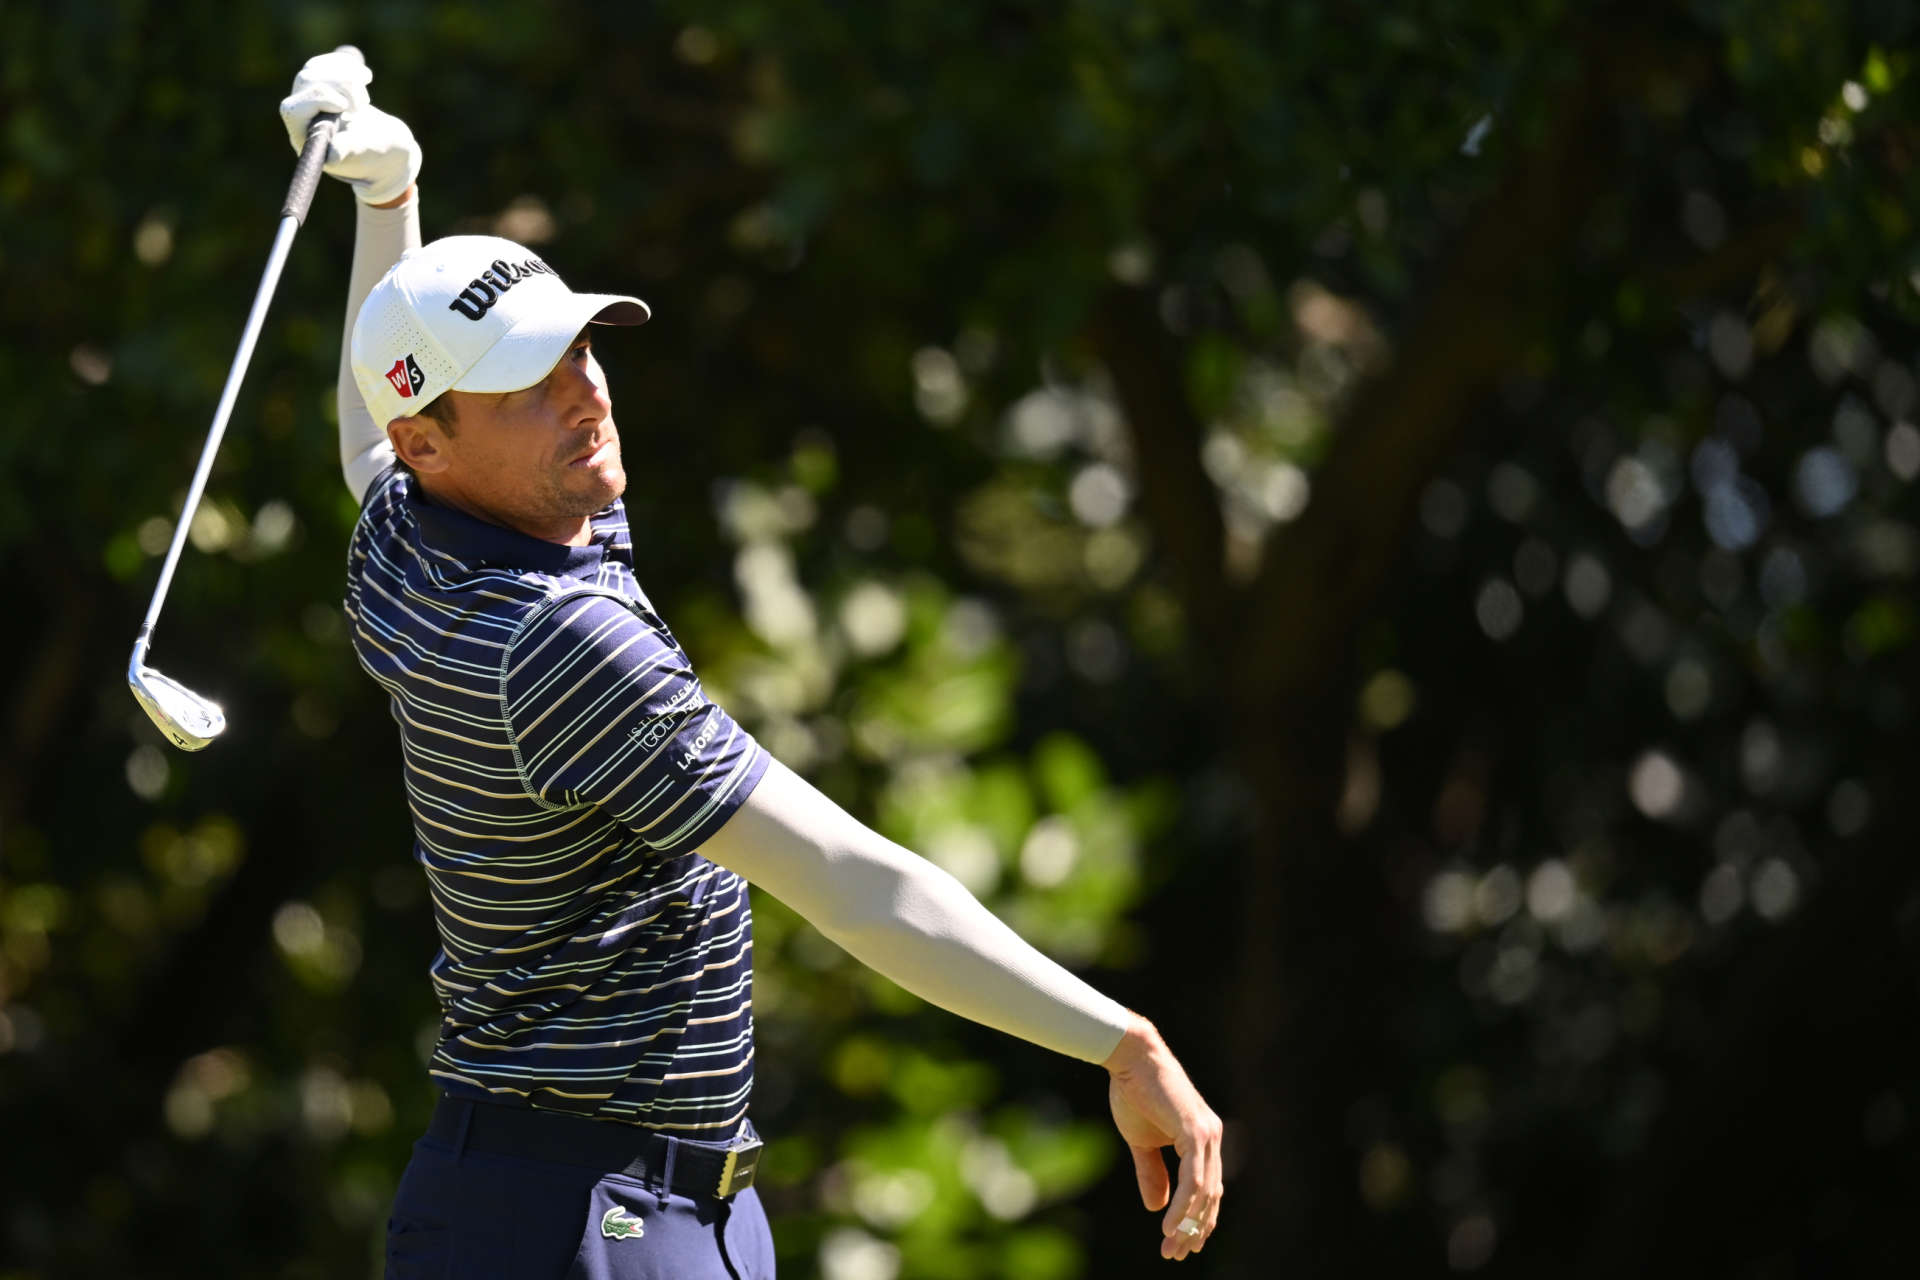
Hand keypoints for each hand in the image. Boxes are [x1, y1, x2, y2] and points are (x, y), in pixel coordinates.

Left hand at [278, 48, 420, 205]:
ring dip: (346, 75)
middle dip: (340, 86)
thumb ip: (346, 149)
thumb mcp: (363, 152)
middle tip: (363, 105)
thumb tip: (333, 154)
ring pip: (315, 68)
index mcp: (304, 137)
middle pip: (306, 81)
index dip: (320, 99)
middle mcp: (301, 115)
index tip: (348, 107)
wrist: (384, 145)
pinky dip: (346, 64)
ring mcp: (309, 96)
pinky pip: (325, 62)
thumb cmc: (372, 153)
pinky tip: (365, 77)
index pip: (294, 108)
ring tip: (365, 99)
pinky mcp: (321, 84)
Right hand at [1104, 1016, 1224, 1260]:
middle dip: (1193, 1229)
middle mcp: (1212, 1137)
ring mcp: (1206, 1133)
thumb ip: (1152, 1172)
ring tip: (1170, 1246)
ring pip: (1204, 1192)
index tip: (1183, 1244)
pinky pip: (1194, 1179)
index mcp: (1203, 1139)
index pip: (1208, 1189)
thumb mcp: (1141, 1140)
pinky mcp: (1195, 1131)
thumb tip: (1157, 1206)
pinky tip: (1169, 1224)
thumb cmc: (1134, 1091)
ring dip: (1187, 1224)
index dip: (1197, 1218)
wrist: (1129, 1057)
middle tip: (1175, 1254)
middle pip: (1210, 1196)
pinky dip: (1184, 1205)